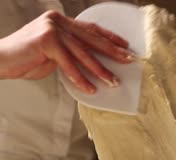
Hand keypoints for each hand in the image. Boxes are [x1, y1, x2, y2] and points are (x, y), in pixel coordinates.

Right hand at [0, 10, 132, 93]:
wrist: (1, 59)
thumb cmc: (25, 60)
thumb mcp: (52, 56)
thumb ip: (69, 55)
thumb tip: (89, 66)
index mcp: (60, 21)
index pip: (90, 29)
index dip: (109, 37)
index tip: (125, 46)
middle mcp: (58, 21)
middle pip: (91, 38)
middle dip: (112, 51)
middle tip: (129, 61)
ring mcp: (52, 28)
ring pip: (82, 52)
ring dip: (100, 69)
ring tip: (113, 81)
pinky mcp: (46, 40)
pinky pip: (69, 63)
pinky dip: (80, 78)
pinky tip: (91, 89)